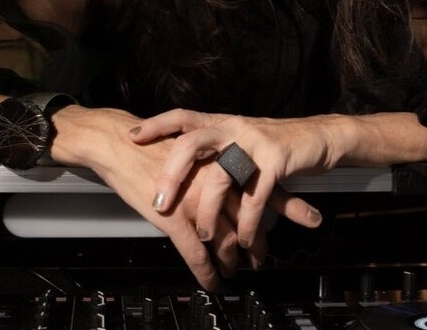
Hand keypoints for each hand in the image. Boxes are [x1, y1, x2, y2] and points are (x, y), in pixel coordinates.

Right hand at [50, 105, 269, 289]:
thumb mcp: (191, 147)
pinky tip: (214, 283)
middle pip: (248, 218)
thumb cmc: (150, 144)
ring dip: (232, 261)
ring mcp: (196, 203)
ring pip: (225, 240)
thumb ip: (212, 162)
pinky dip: (207, 272)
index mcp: (222, 163)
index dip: (288, 205)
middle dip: (258, 242)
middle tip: (264, 258)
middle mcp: (216, 183)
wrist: (118, 143)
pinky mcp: (175, 220)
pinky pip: (197, 254)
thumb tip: (226, 176)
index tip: (308, 217)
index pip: (264, 185)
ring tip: (236, 272)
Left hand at [129, 109, 325, 249]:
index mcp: (222, 122)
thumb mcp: (240, 139)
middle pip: (193, 143)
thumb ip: (215, 149)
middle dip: (172, 174)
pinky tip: (245, 241)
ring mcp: (255, 142)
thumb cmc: (275, 143)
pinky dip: (248, 223)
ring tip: (203, 236)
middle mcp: (234, 127)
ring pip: (222, 175)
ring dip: (209, 210)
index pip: (183, 117)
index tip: (133, 137)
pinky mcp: (277, 160)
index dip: (157, 124)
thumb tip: (181, 166)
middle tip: (159, 202)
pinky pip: (256, 196)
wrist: (320, 136)